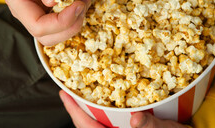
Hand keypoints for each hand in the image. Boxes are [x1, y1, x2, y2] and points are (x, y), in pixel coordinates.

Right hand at [0, 0, 90, 44]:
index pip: (38, 27)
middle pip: (51, 36)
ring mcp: (40, 7)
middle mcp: (29, 9)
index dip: (61, 22)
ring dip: (82, 7)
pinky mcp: (52, 2)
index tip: (78, 4)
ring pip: (64, 25)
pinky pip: (70, 8)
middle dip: (74, 22)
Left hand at [59, 90, 185, 127]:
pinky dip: (100, 112)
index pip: (88, 127)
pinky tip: (100, 101)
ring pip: (96, 124)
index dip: (74, 111)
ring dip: (87, 110)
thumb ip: (151, 125)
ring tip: (80, 93)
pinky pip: (106, 123)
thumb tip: (136, 118)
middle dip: (76, 109)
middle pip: (87, 125)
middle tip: (68, 90)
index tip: (63, 94)